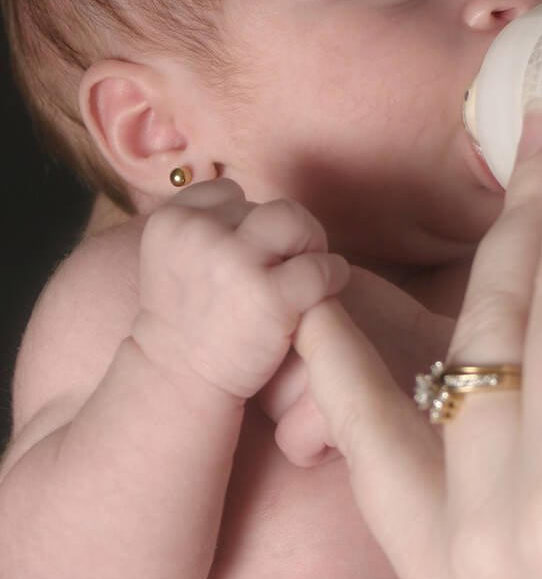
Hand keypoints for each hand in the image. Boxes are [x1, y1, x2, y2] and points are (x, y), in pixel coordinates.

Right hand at [132, 180, 348, 399]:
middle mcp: (198, 233)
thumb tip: (259, 207)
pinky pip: (323, 266)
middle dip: (285, 236)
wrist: (178, 384)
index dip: (247, 224)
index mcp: (172, 221)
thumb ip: (204, 226)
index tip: (247, 257)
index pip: (230, 193)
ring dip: (310, 245)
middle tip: (285, 269)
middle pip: (269, 207)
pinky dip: (332, 277)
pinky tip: (323, 295)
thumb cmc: (189, 323)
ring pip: (296, 221)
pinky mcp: (271, 295)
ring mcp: (235, 261)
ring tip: (303, 275)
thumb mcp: (175, 260)